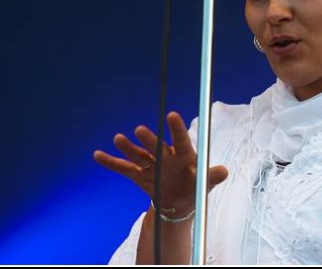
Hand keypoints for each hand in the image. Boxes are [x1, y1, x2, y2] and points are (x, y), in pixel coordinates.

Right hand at [93, 111, 228, 215]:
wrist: (178, 204)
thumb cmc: (194, 189)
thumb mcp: (204, 185)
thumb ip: (211, 177)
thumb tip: (224, 171)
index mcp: (184, 156)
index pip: (181, 141)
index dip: (177, 129)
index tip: (172, 115)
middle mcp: (166, 157)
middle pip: (157, 147)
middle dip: (149, 140)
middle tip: (140, 130)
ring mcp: (152, 165)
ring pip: (139, 155)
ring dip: (129, 148)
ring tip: (118, 138)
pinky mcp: (139, 175)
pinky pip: (124, 168)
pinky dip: (111, 163)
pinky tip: (97, 155)